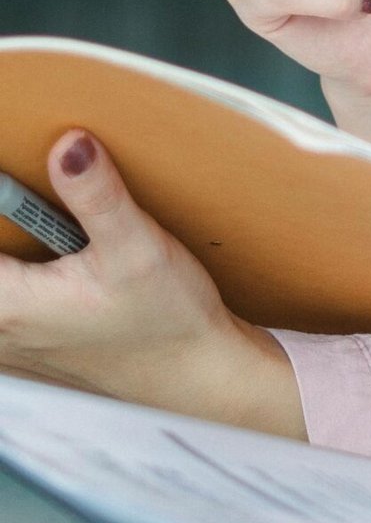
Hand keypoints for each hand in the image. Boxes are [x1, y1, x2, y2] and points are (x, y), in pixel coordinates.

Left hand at [0, 131, 304, 435]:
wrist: (199, 376)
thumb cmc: (170, 322)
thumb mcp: (138, 248)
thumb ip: (95, 195)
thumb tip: (67, 146)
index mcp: (8, 306)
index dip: (1, 203)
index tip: (20, 179)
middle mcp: (0, 332)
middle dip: (12, 225)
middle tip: (36, 194)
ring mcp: (11, 346)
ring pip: (2, 281)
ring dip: (18, 250)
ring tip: (59, 229)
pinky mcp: (28, 349)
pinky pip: (10, 304)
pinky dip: (25, 275)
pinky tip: (63, 257)